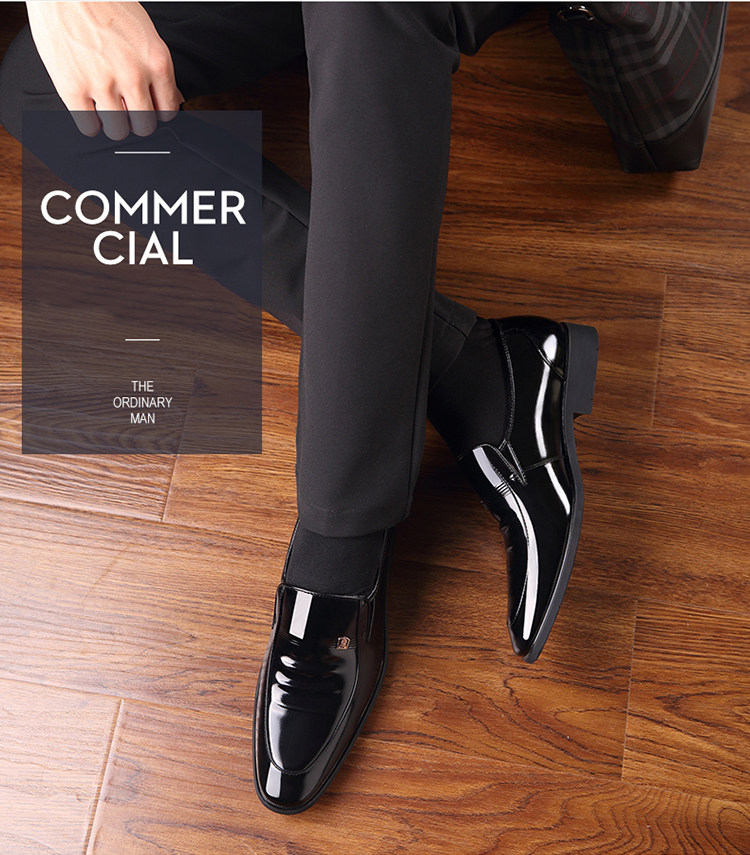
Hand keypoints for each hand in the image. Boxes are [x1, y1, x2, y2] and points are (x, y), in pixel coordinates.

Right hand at [26, 1, 183, 139]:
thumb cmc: (104, 2)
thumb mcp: (145, 32)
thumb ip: (157, 68)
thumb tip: (172, 97)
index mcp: (155, 61)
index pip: (168, 111)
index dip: (157, 112)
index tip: (148, 108)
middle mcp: (132, 75)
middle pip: (145, 126)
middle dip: (137, 122)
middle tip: (127, 110)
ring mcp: (102, 83)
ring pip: (118, 131)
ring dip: (114, 125)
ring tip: (107, 109)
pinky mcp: (72, 87)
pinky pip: (89, 127)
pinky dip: (90, 123)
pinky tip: (89, 109)